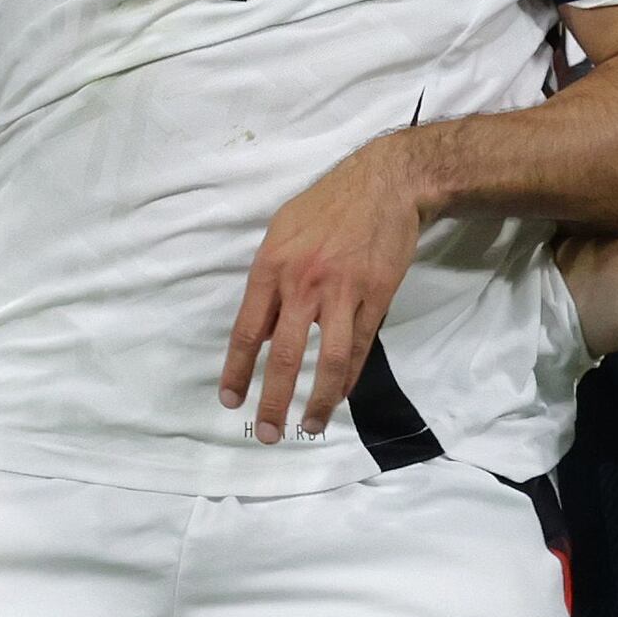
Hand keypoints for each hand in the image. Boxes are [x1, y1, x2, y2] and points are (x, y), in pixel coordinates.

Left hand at [226, 139, 427, 440]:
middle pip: (284, 356)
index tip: (231, 401)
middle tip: (268, 434)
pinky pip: (360, 348)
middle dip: (273, 401)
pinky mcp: (376, 297)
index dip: (238, 372)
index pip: (248, 331)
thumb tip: (264, 327)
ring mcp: (343, 292)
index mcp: (272, 267)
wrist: (386, 183)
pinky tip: (338, 397)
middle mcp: (303, 283)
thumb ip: (270, 279)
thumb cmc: (328, 205)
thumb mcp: (282, 231)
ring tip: (310, 427)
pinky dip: (347, 378)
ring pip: (328, 360)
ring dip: (317, 401)